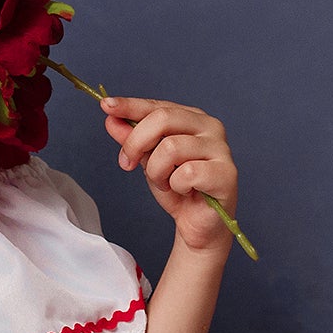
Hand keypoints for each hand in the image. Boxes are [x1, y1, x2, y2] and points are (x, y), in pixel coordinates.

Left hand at [102, 95, 236, 253]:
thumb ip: (132, 139)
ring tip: (166, 183)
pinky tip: (185, 191)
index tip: (106, 106)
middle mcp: (210, 127)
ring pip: (170, 148)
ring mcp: (221, 149)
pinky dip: (176, 186)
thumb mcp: (147, 161)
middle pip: (163, 119)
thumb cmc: (178, 190)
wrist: (197, 225)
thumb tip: (111, 119)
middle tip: (127, 164)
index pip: (157, 106)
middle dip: (136, 143)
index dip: (130, 106)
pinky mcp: (226, 173)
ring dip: (157, 172)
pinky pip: (186, 173)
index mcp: (193, 118)